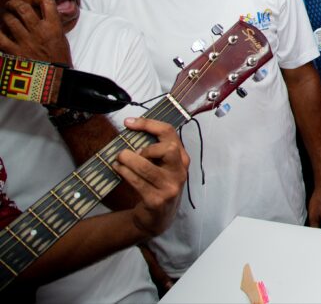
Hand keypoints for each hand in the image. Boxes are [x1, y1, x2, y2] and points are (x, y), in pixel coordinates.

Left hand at [0, 0, 71, 64]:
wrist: (54, 78)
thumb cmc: (58, 58)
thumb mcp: (61, 38)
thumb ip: (52, 24)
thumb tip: (41, 13)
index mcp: (53, 27)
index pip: (47, 3)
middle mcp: (39, 32)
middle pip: (23, 8)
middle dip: (15, 3)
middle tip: (13, 4)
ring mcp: (25, 42)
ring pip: (9, 20)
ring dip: (5, 15)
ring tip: (6, 15)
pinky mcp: (14, 52)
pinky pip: (0, 37)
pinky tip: (0, 30)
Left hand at [112, 117, 188, 238]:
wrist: (157, 218)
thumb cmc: (157, 186)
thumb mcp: (162, 167)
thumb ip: (154, 150)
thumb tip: (130, 129)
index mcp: (181, 158)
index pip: (169, 133)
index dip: (148, 124)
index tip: (128, 122)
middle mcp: (180, 171)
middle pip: (168, 148)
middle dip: (146, 148)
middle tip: (132, 153)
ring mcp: (170, 187)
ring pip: (148, 167)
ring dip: (129, 160)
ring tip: (119, 159)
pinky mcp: (157, 200)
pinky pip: (138, 182)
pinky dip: (125, 173)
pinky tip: (118, 169)